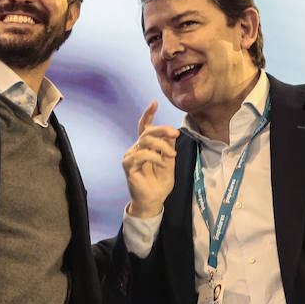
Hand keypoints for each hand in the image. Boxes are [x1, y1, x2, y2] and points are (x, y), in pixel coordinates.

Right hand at [121, 101, 178, 217]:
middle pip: (147, 131)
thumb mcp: (169, 162)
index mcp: (146, 146)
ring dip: (162, 146)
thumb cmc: (160, 183)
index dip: (148, 114)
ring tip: (171, 156)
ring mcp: (131, 156)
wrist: (154, 200)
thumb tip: (170, 134)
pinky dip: (155, 157)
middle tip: (175, 134)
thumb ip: (169, 148)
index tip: (154, 103)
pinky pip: (141, 154)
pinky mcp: (128, 165)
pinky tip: (162, 163)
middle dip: (163, 129)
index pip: (144, 127)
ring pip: (145, 141)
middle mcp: (136, 148)